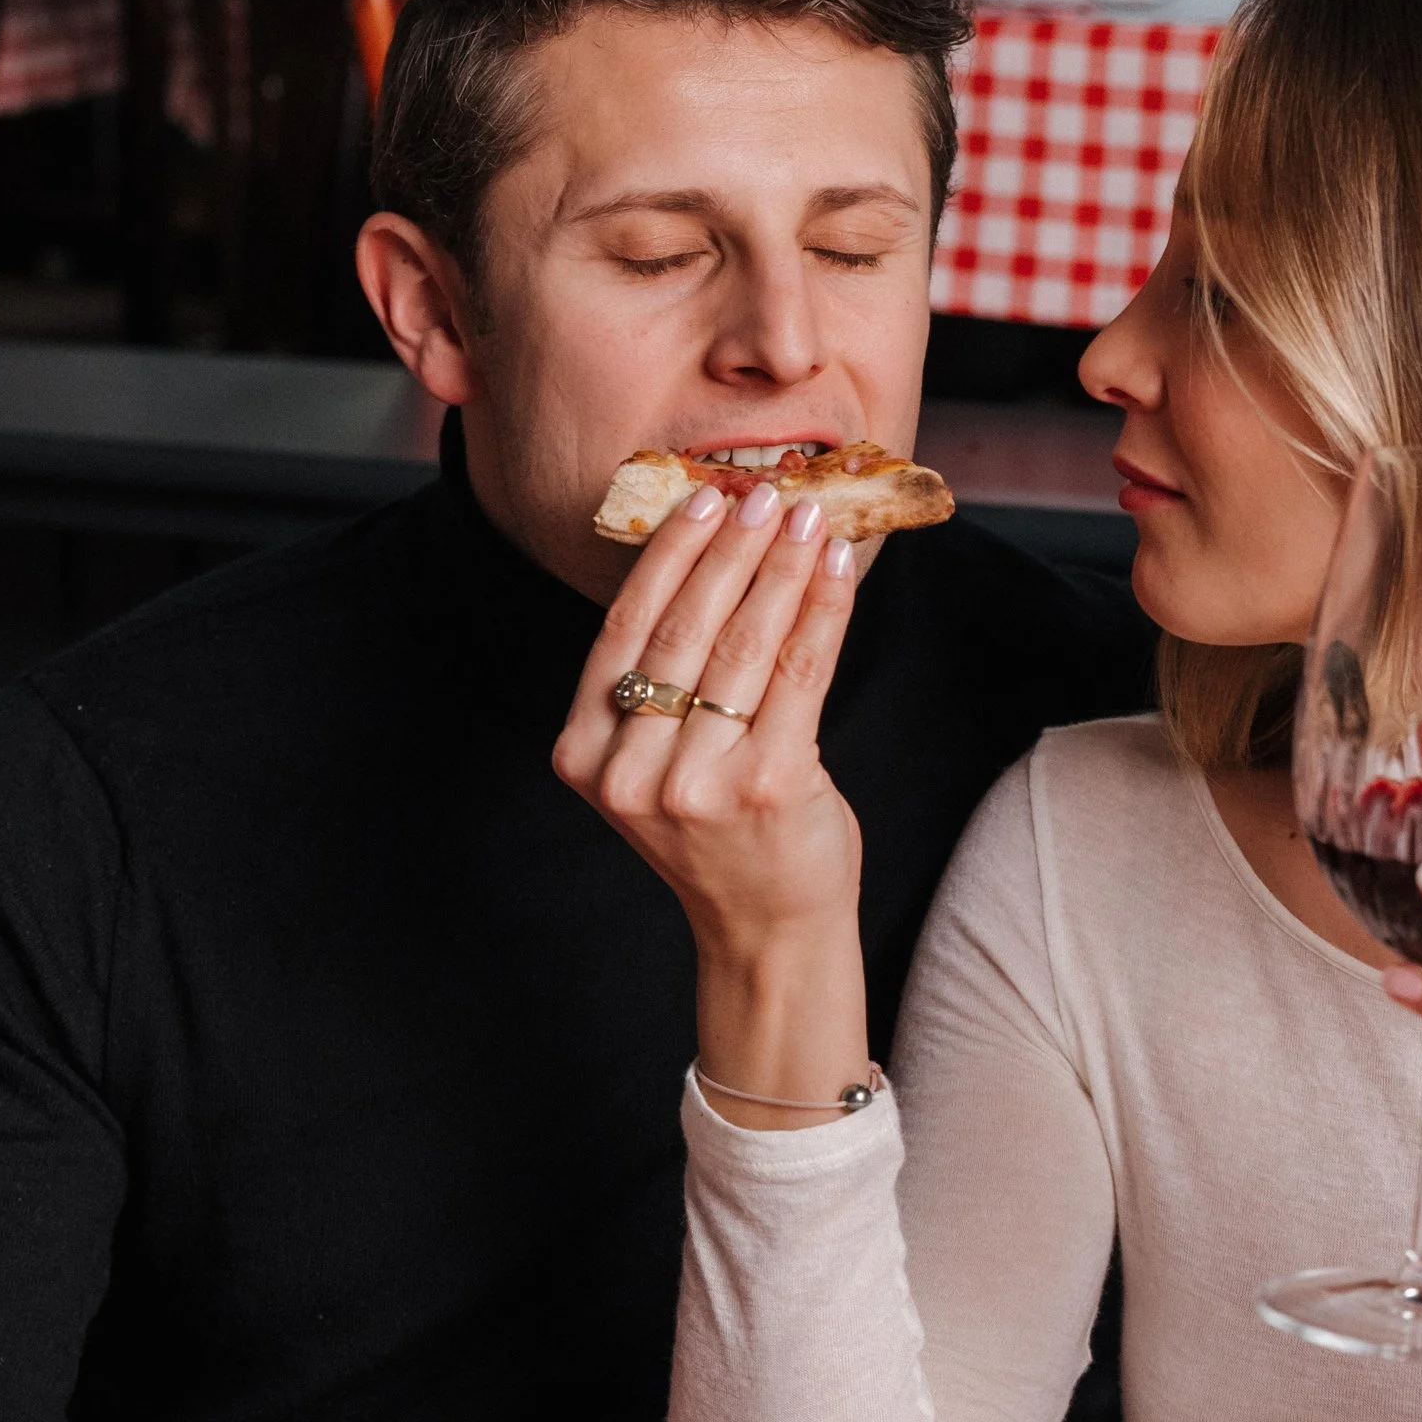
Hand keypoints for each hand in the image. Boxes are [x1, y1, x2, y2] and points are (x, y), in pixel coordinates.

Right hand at [554, 483, 868, 1108]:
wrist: (766, 928)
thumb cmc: (719, 829)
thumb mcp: (657, 760)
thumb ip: (662, 677)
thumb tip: (715, 548)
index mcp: (584, 756)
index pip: (623, 630)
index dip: (666, 556)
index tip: (703, 500)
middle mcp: (629, 772)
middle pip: (684, 628)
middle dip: (732, 549)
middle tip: (765, 493)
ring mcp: (696, 784)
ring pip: (744, 644)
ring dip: (782, 568)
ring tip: (808, 519)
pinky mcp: (768, 786)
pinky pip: (799, 673)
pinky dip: (823, 610)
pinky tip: (837, 571)